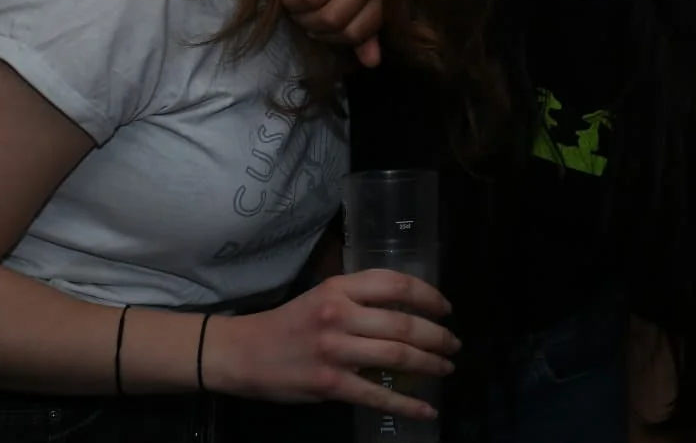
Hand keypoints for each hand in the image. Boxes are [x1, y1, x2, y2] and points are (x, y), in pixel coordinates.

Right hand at [206, 270, 456, 418]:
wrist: (242, 353)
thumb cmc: (288, 323)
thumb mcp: (323, 295)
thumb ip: (361, 296)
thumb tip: (409, 306)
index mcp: (340, 288)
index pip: (396, 284)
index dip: (428, 296)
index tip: (446, 309)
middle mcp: (339, 315)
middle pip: (404, 323)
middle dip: (437, 336)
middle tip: (453, 344)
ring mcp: (335, 350)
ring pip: (397, 356)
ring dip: (430, 364)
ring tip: (446, 368)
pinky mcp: (329, 384)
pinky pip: (377, 395)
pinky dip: (407, 404)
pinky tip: (427, 409)